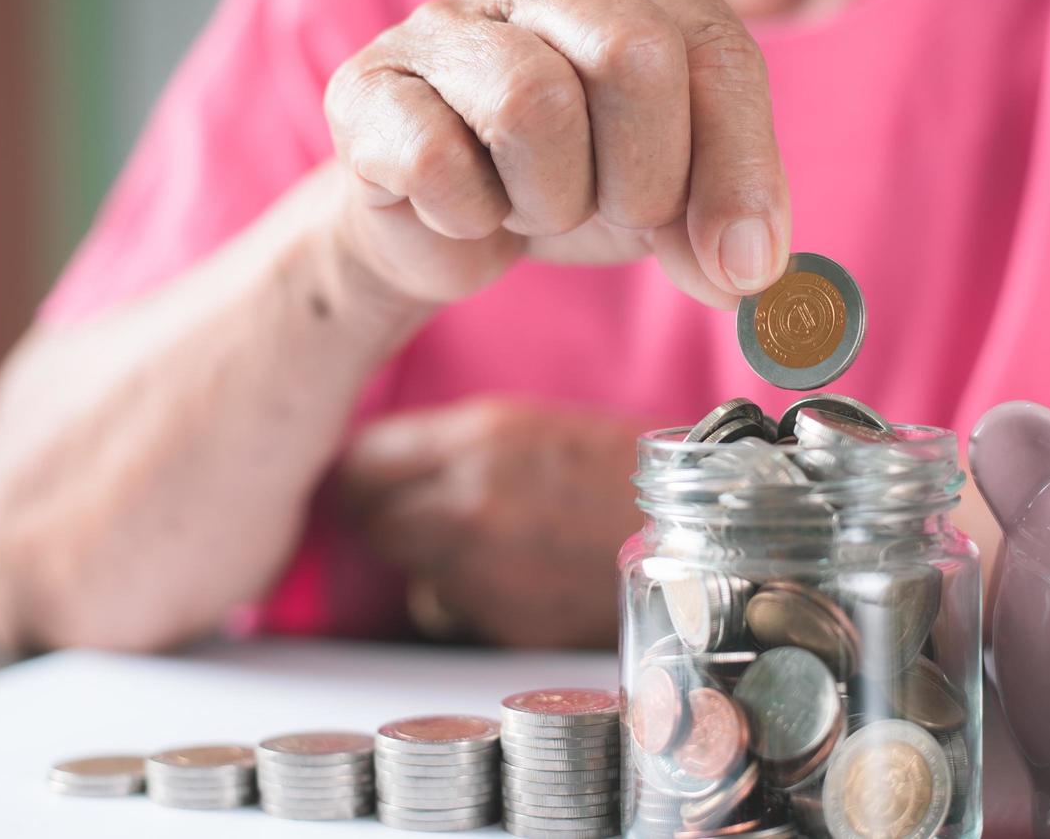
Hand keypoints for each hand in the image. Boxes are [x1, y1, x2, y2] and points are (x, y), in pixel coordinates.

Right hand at [324, 0, 789, 308]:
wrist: (448, 222)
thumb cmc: (573, 176)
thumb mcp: (675, 183)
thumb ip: (729, 205)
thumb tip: (748, 266)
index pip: (715, 52)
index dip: (738, 172)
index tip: (741, 264)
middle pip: (634, 56)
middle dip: (642, 177)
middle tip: (614, 208)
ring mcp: (439, 18)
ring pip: (532, 104)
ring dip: (551, 199)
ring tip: (532, 200)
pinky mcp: (366, 86)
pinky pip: (441, 164)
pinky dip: (469, 217)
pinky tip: (465, 206)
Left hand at [338, 397, 646, 648]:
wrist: (693, 527)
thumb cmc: (608, 468)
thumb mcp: (523, 426)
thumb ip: (444, 447)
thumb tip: (367, 470)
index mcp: (478, 439)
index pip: (359, 465)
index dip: (357, 477)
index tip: (364, 483)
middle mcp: (473, 503)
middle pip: (369, 523)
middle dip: (382, 522)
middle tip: (409, 517)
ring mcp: (488, 569)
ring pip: (407, 572)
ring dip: (426, 562)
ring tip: (484, 542)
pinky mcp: (507, 622)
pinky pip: (454, 609)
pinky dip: (469, 597)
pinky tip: (517, 573)